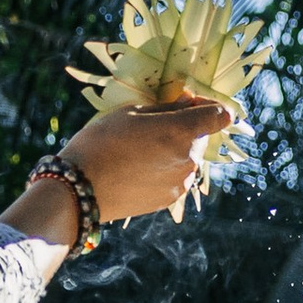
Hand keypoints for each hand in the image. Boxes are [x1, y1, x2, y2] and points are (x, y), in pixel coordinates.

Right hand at [63, 98, 235, 223]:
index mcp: (181, 131)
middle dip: (187, 127)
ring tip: (142, 148)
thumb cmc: (103, 140)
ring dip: (175, 149)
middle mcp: (189, 159)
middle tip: (154, 124)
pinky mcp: (170, 199)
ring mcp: (181, 182)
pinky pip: (176, 176)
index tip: (191, 103)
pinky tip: (140, 166)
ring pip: (189, 158)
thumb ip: (167, 108)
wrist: (82, 187)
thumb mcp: (133, 112)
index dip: (210, 106)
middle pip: (202, 136)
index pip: (219, 115)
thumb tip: (190, 103)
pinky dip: (166, 168)